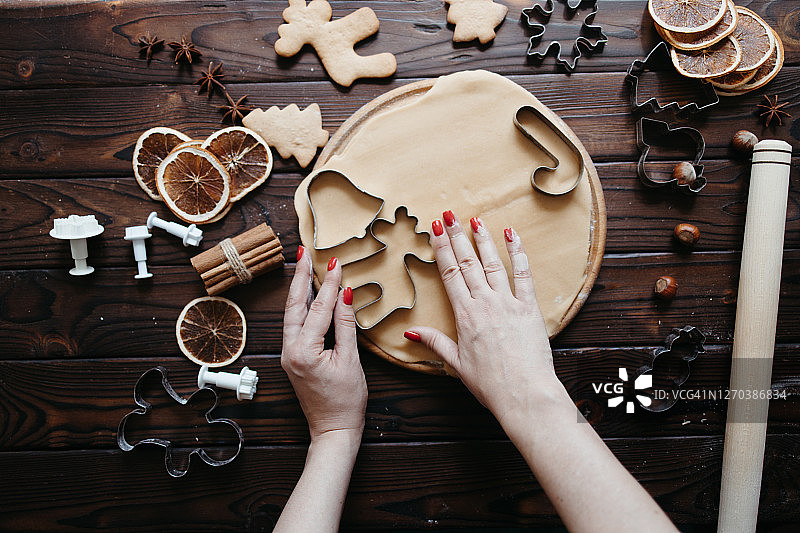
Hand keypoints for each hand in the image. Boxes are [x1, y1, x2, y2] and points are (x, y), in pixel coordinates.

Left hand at [282, 249, 367, 440]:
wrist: (333, 430)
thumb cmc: (346, 401)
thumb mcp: (350, 361)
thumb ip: (345, 325)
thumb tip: (345, 295)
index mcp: (303, 351)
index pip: (318, 309)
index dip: (330, 285)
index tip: (336, 264)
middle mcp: (289, 351)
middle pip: (295, 305)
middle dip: (301, 277)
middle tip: (305, 253)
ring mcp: (288, 354)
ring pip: (292, 313)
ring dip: (299, 289)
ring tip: (304, 266)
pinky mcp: (292, 358)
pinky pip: (295, 325)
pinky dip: (302, 306)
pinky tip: (309, 295)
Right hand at [405, 211, 560, 422]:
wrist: (523, 394)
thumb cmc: (489, 384)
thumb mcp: (456, 364)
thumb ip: (435, 342)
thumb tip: (410, 331)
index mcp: (465, 316)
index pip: (449, 275)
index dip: (441, 249)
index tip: (435, 229)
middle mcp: (485, 303)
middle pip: (467, 263)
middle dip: (457, 237)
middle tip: (449, 215)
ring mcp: (508, 303)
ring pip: (493, 264)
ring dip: (483, 240)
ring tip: (475, 221)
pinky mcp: (529, 308)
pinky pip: (524, 275)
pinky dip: (518, 253)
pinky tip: (512, 236)